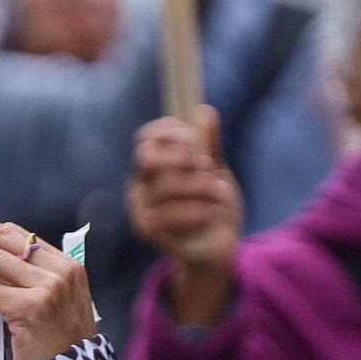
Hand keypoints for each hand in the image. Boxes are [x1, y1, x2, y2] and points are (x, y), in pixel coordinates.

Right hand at [129, 107, 240, 325]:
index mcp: (152, 168)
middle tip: (207, 167)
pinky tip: (211, 214)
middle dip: (181, 158)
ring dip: (203, 187)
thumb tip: (204, 111)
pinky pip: (173, 212)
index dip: (167, 132)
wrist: (217, 248)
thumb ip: (210, 146)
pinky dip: (200, 210)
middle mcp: (139, 186)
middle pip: (149, 159)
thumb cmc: (213, 207)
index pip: (146, 140)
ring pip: (168, 186)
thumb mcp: (215, 173)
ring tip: (221, 195)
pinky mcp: (148, 231)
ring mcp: (140, 209)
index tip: (193, 136)